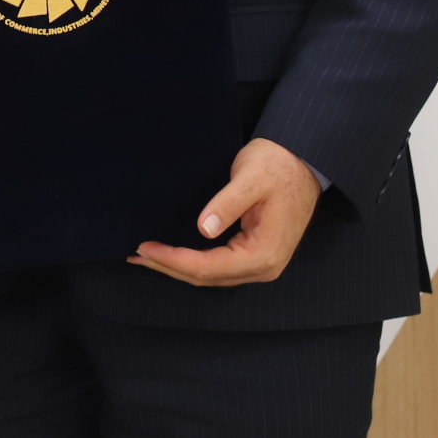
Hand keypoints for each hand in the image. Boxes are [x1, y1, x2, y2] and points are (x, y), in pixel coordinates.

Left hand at [130, 138, 321, 286]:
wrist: (303, 161)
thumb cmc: (278, 165)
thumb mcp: (251, 178)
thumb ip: (228, 203)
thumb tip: (204, 228)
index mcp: (264, 253)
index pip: (209, 266)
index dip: (174, 259)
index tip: (145, 246)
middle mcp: (264, 267)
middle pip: (207, 277)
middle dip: (169, 266)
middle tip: (134, 254)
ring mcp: (261, 264)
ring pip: (211, 275)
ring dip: (177, 268)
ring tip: (145, 257)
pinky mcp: (255, 255)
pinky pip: (219, 266)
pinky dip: (192, 263)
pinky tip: (172, 255)